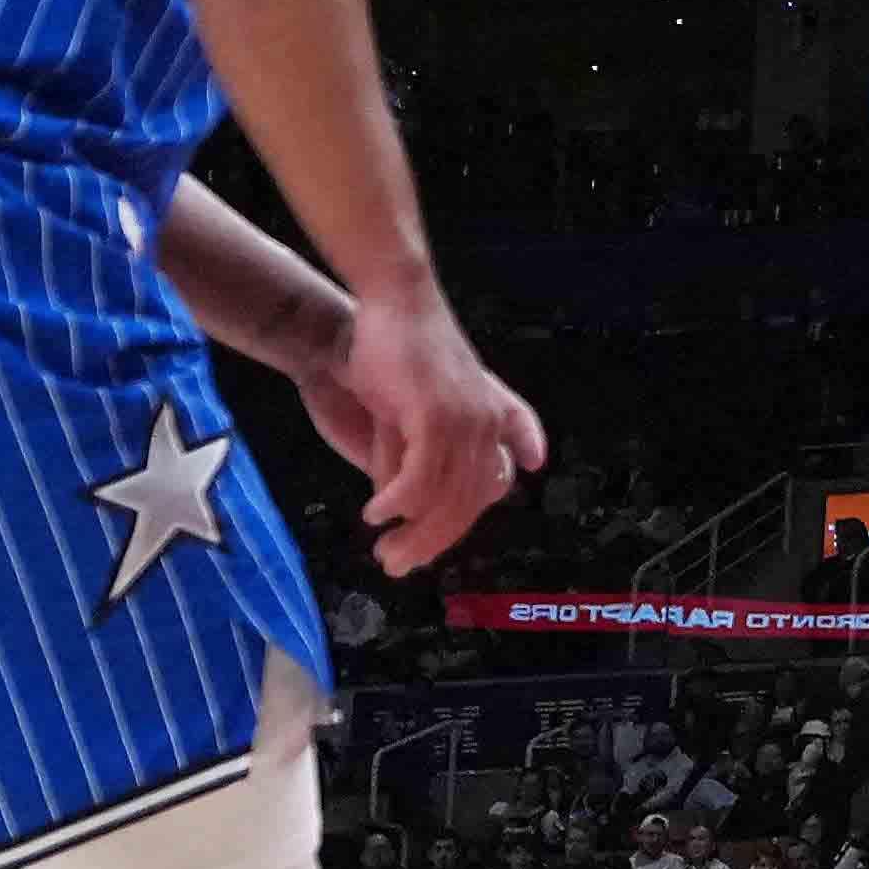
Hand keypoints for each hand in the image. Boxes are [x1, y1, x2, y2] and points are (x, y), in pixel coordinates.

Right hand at [307, 274, 548, 572]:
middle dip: (431, 543)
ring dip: (413, 533)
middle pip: (468, 504)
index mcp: (491, 420)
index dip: (460, 521)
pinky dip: (398, 502)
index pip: (490, 487)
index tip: (427, 550)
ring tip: (384, 550)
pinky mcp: (437, 415)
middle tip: (396, 565)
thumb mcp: (412, 414)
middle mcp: (487, 424)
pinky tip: (377, 513)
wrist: (390, 303)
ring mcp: (467, 420)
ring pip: (447, 499)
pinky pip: (423, 477)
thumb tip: (408, 508)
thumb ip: (415, 456)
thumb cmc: (396, 354)